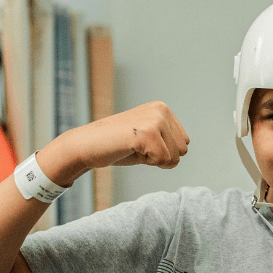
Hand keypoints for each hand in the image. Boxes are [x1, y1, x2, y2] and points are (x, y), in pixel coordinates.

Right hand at [39, 101, 189, 184]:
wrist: (86, 145)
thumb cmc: (117, 145)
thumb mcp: (149, 137)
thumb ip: (168, 139)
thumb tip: (186, 147)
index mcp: (163, 109)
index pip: (184, 143)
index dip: (164, 151)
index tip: (141, 144)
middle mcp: (161, 110)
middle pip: (182, 150)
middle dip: (161, 157)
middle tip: (136, 147)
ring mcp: (155, 120)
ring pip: (175, 157)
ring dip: (154, 160)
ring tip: (133, 148)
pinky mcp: (147, 133)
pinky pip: (163, 161)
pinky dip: (147, 163)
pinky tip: (130, 150)